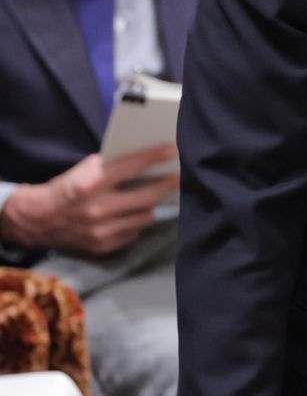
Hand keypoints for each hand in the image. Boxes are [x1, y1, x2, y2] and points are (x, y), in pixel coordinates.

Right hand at [0, 144, 178, 255]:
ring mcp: (102, 231)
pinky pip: (133, 232)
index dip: (154, 157)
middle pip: (146, 197)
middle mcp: (98, 210)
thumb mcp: (83, 170)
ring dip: (152, 204)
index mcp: (90, 185)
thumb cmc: (65, 189)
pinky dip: (137, 221)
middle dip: (167, 184)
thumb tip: (145, 162)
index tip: (173, 148)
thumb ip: (111, 168)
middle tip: (179, 175)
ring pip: (144, 217)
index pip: (131, 168)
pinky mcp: (104, 246)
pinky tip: (137, 212)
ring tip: (159, 194)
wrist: (37, 220)